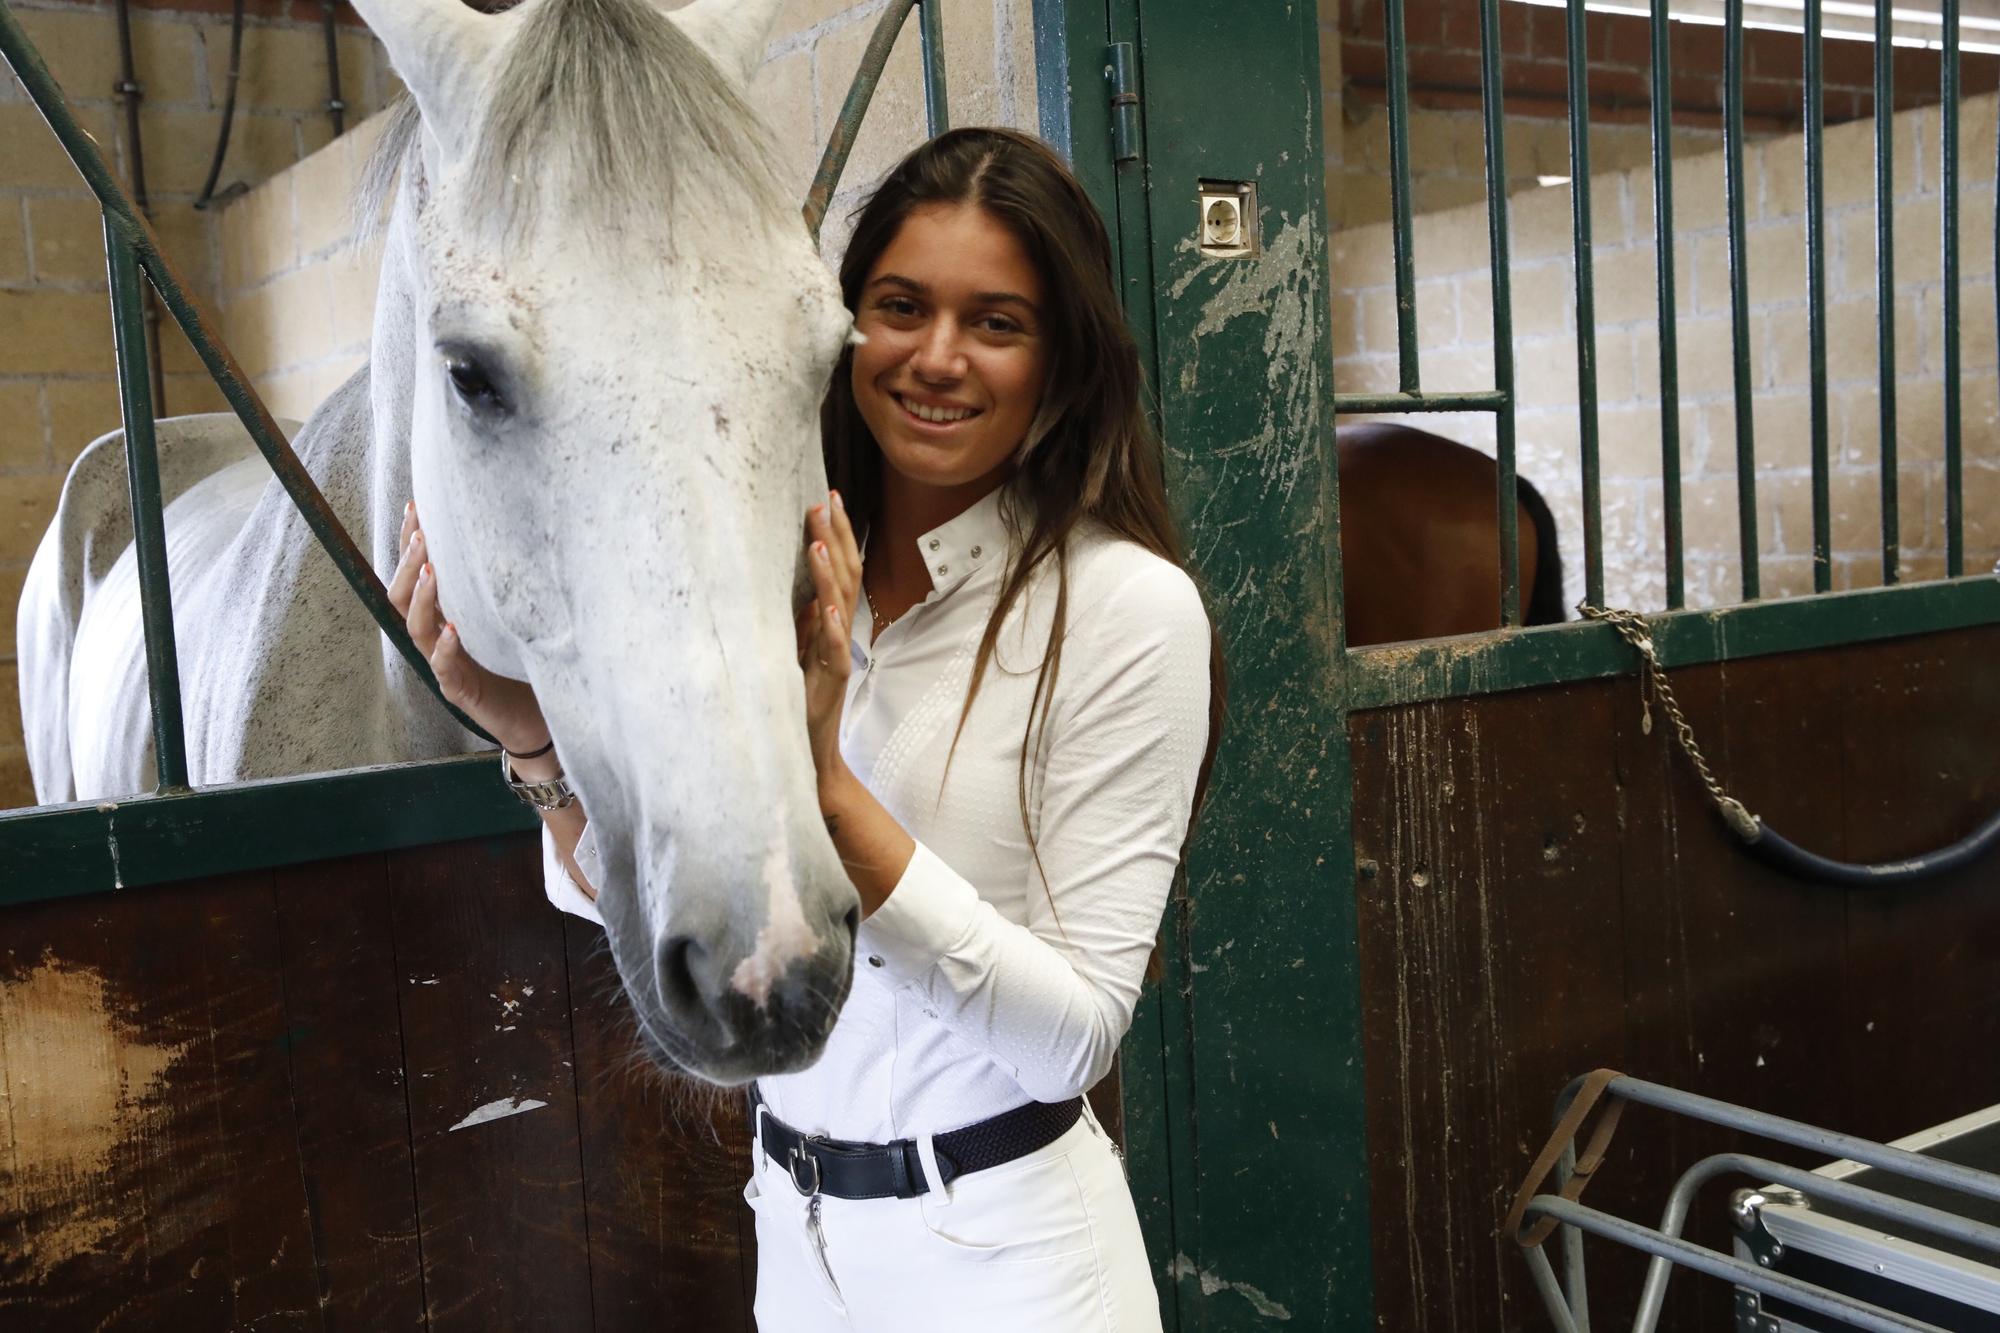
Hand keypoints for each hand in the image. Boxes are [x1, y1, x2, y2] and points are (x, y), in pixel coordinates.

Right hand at [387, 501, 551, 761]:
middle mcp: (437, 637)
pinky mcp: (460, 691)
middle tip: (421, 533)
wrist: (537, 719)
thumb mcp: (515, 613)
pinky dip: (444, 648)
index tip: (415, 505)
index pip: (415, 573)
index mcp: (445, 614)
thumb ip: (506, 582)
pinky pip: (443, 668)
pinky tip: (451, 630)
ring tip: (432, 570)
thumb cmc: (526, 663)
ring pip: (416, 628)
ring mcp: (445, 664)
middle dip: (410, 562)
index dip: (410, 541)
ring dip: (422, 597)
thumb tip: (519, 524)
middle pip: (403, 596)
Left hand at [796, 490, 860, 791]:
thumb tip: (806, 594)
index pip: (842, 568)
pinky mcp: (830, 679)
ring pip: (842, 604)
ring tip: (818, 539)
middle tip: (825, 500)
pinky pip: (834, 648)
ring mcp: (838, 654)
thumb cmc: (803, 702)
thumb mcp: (798, 653)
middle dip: (837, 536)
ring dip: (831, 570)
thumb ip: (804, 625)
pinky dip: (831, 624)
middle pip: (848, 574)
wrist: (813, 751)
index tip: (827, 498)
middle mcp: (840, 633)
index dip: (837, 533)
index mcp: (833, 623)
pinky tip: (826, 603)